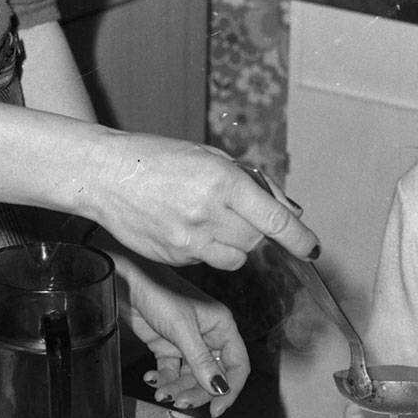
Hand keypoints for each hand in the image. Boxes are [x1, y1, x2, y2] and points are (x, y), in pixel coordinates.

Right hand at [80, 133, 316, 270]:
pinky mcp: (175, 258)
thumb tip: (289, 211)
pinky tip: (183, 225)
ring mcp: (190, 240)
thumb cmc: (158, 158)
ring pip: (236, 258)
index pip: (275, 220)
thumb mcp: (210, 156)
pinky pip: (207, 261)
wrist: (105, 176)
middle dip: (255, 230)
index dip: (299, 238)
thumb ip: (254, 183)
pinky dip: (206, 249)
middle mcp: (209, 214)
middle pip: (256, 241)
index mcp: (222, 182)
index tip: (312, 248)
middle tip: (234, 212)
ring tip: (209, 220)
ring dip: (234, 244)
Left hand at [107, 246, 249, 417]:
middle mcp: (208, 336)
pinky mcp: (168, 346)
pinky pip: (171, 371)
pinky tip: (152, 379)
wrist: (127, 282)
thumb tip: (220, 389)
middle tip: (180, 401)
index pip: (237, 364)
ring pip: (190, 377)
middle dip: (197, 391)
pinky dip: (163, 379)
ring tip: (161, 392)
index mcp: (222, 326)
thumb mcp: (182, 328)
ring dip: (177, 387)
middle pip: (212, 375)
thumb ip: (200, 361)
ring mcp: (187, 343)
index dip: (231, 389)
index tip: (217, 409)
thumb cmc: (159, 293)